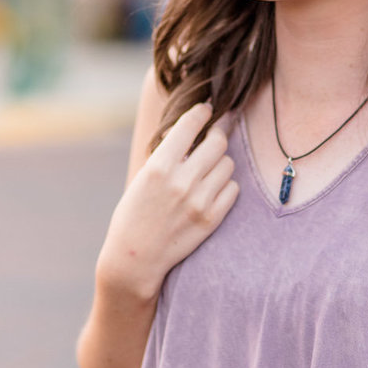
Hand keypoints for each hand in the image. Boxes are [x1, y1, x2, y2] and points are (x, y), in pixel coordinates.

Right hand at [96, 102, 238, 300]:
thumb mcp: (143, 177)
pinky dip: (225, 185)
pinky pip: (233, 189)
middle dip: (216, 135)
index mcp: (159, 167)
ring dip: (220, 162)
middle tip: (213, 137)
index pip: (190, 125)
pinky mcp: (212, 219)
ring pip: (227, 164)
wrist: (135, 258)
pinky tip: (212, 189)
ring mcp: (199, 201)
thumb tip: (193, 131)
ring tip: (207, 169)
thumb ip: (168, 155)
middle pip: (218, 142)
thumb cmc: (134, 214)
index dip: (200, 113)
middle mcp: (182, 182)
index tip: (205, 109)